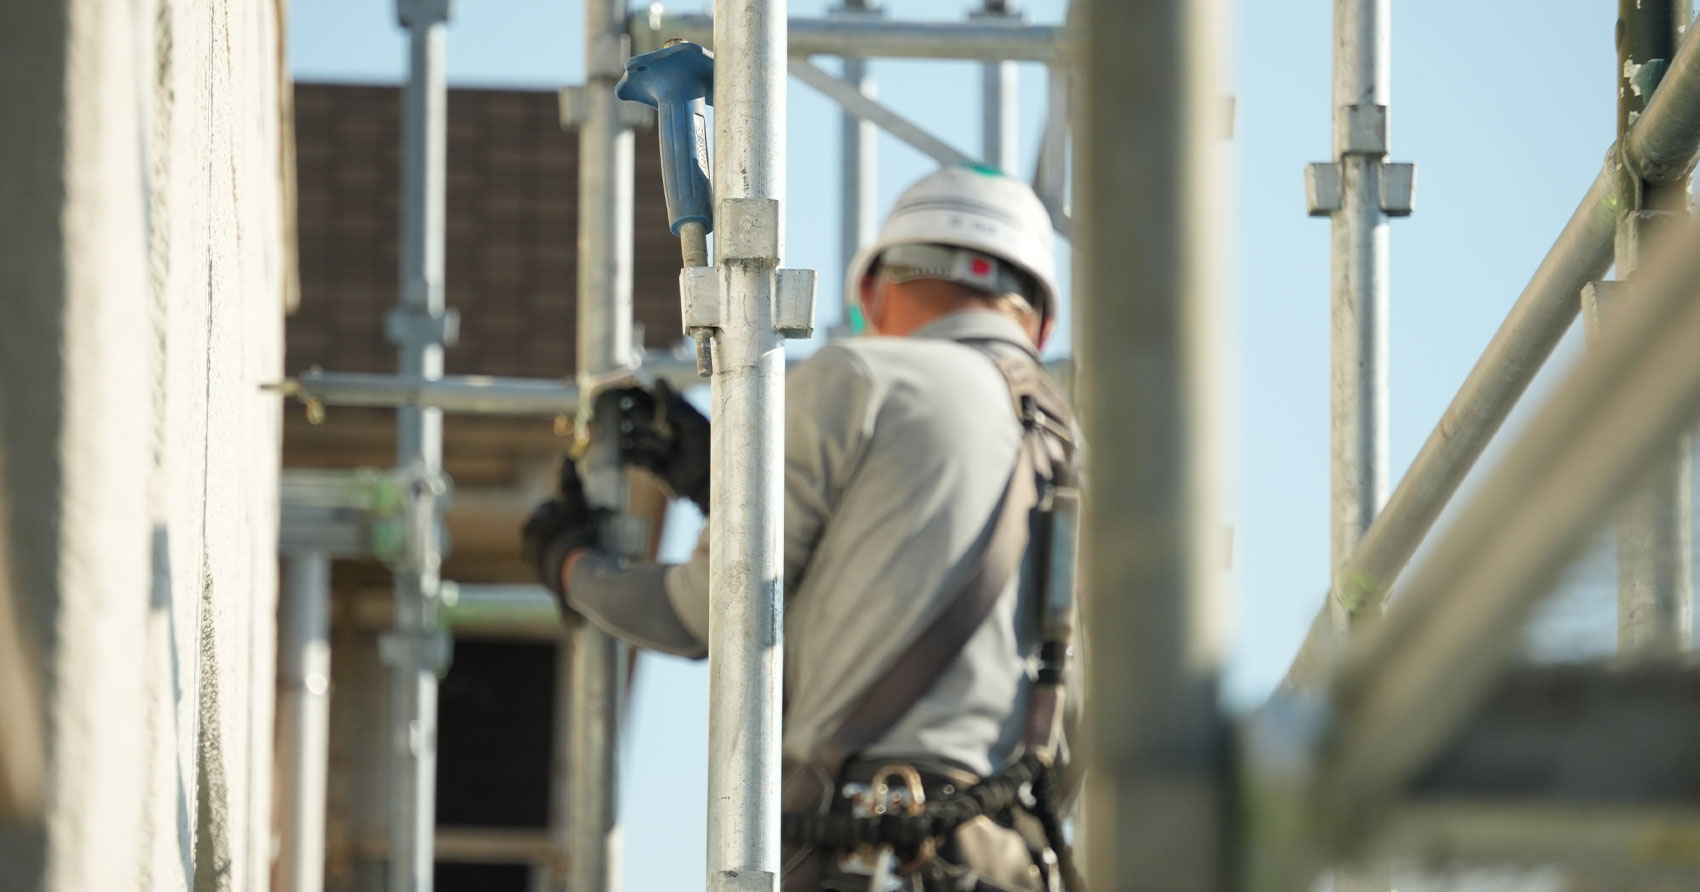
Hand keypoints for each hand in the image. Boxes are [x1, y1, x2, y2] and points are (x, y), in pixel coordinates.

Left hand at [520, 456, 603, 604]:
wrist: (578, 575)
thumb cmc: (574, 534)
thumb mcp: (574, 503)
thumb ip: (569, 481)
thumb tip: (565, 457)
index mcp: (529, 528)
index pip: (550, 509)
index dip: (568, 508)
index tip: (581, 514)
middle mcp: (527, 548)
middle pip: (551, 529)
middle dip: (566, 527)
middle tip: (586, 528)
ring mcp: (537, 567)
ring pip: (555, 547)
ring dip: (568, 544)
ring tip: (588, 545)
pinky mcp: (548, 582)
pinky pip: (561, 565)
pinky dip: (570, 561)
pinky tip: (585, 561)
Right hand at [605, 380, 709, 513]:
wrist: (705, 478)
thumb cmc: (706, 445)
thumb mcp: (693, 422)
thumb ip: (674, 403)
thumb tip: (658, 379)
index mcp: (665, 407)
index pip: (639, 394)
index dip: (632, 392)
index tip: (631, 393)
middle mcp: (652, 422)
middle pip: (631, 413)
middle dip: (643, 419)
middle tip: (656, 425)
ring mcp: (645, 441)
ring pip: (630, 435)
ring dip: (649, 443)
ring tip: (668, 450)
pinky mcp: (641, 460)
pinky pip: (628, 454)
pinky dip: (643, 457)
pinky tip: (657, 462)